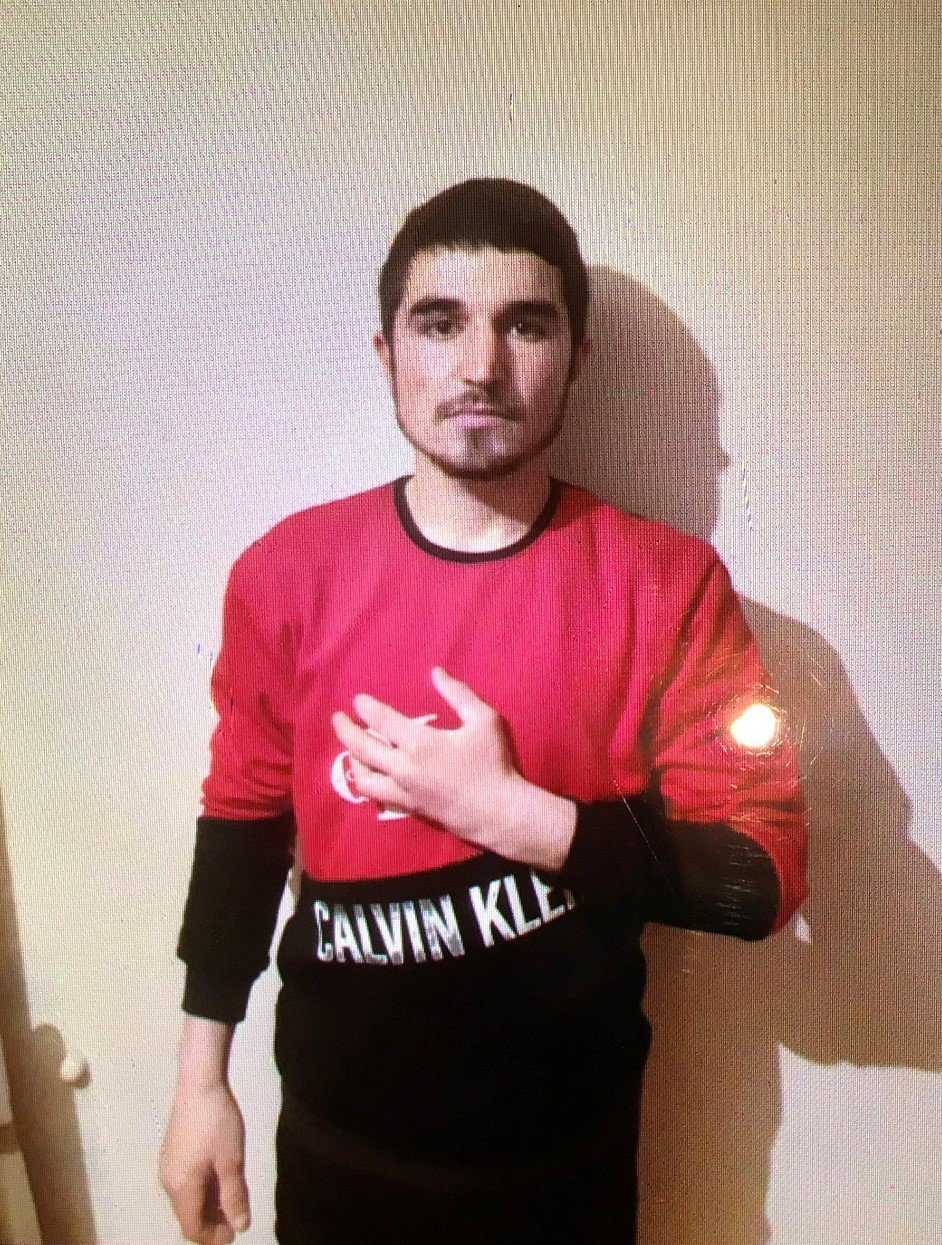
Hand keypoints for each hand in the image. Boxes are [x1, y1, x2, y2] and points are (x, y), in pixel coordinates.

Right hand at [159, 1082, 249, 1244]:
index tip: (234, 1234)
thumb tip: (240, 1226)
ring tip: (231, 1200)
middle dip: (211, 1222)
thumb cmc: (217, 1122)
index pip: (192, 1227)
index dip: (213, 1236)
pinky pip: (184, 1183)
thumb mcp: (232, 1162)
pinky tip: (219, 1179)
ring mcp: (167, 1166)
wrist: (199, 1084)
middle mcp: (169, 1181)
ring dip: (206, 1206)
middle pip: (187, 1215)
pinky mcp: (171, 1153)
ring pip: (186, 1199)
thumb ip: (235, 1197)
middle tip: (236, 1218)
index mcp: (181, 1187)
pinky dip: (200, 1190)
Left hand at [331, 666, 520, 852]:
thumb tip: (436, 672)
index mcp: (420, 743)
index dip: (367, 708)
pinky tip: (367, 777)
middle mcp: (404, 768)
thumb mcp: (483, 720)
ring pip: (364, 777)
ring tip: (349, 749)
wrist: (497, 811)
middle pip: (363, 748)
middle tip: (337, 719)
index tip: (358, 700)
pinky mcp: (409, 808)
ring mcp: (404, 791)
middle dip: (346, 731)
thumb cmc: (493, 763)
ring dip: (352, 759)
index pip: (382, 721)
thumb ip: (458, 694)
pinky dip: (366, 783)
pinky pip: (377, 796)